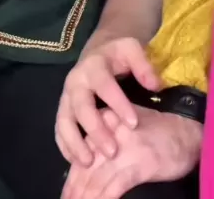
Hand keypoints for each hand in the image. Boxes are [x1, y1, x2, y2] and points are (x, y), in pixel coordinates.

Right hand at [55, 37, 160, 165]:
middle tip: (112, 152)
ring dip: (75, 143)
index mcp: (93, 66)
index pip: (104, 86)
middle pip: (81, 106)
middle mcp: (75, 81)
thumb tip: (155, 86)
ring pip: (65, 121)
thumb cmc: (118, 54)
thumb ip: (143, 65)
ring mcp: (66, 97)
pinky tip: (78, 162)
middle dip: (95, 129)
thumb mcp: (132, 49)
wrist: (98, 51)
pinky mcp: (62, 110)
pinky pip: (59, 129)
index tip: (133, 124)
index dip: (118, 104)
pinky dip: (66, 146)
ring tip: (89, 163)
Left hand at [61, 106, 201, 198]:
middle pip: (85, 169)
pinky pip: (115, 187)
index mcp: (105, 121)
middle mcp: (111, 133)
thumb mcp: (126, 127)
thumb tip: (86, 165)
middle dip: (74, 193)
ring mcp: (125, 149)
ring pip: (96, 180)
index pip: (81, 154)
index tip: (66, 196)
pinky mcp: (140, 164)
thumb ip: (106, 140)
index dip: (71, 180)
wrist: (188, 131)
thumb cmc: (157, 131)